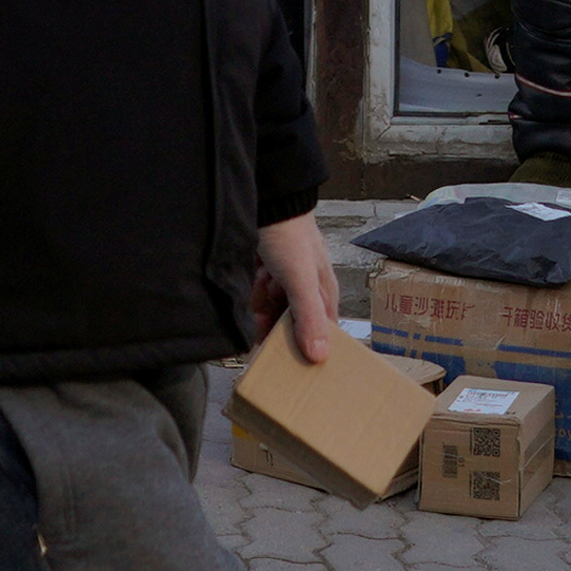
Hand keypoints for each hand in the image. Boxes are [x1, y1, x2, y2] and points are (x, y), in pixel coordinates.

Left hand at [251, 210, 341, 364]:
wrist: (265, 199)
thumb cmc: (289, 234)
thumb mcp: (301, 279)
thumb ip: (308, 317)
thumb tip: (319, 356)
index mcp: (323, 291)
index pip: (321, 332)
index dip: (309, 350)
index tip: (294, 371)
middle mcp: (305, 288)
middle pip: (293, 325)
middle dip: (277, 334)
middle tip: (262, 349)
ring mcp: (283, 280)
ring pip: (272, 311)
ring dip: (261, 315)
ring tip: (254, 314)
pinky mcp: (262, 272)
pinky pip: (257, 296)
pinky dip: (252, 298)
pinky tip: (246, 296)